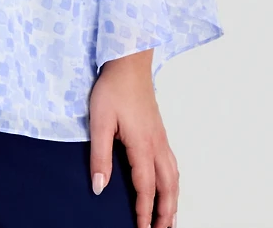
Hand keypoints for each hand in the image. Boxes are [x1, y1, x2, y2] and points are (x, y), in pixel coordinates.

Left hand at [89, 53, 178, 227]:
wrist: (129, 61)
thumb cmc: (113, 88)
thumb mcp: (99, 121)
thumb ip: (100, 156)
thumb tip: (99, 187)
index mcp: (142, 145)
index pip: (146, 188)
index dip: (144, 212)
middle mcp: (157, 144)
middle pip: (167, 187)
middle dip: (166, 213)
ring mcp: (161, 137)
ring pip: (173, 177)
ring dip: (173, 200)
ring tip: (170, 218)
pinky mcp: (159, 130)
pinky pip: (172, 164)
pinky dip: (174, 183)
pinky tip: (169, 185)